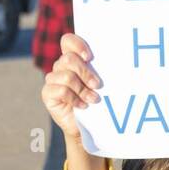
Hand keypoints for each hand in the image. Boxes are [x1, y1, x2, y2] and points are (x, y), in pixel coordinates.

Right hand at [41, 34, 106, 169]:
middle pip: (68, 59)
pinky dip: (74, 99)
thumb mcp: (102, 84)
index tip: (90, 57)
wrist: (89, 128)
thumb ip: (101, 70)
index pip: (67, 41)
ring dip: (82, 89)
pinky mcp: (48, 94)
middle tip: (98, 85)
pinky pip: (60, 90)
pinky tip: (82, 106)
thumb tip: (121, 59)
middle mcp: (61, 67)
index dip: (77, 44)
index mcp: (73, 59)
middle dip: (85, 72)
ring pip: (66, 75)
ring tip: (93, 99)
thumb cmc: (99, 102)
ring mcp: (53, 80)